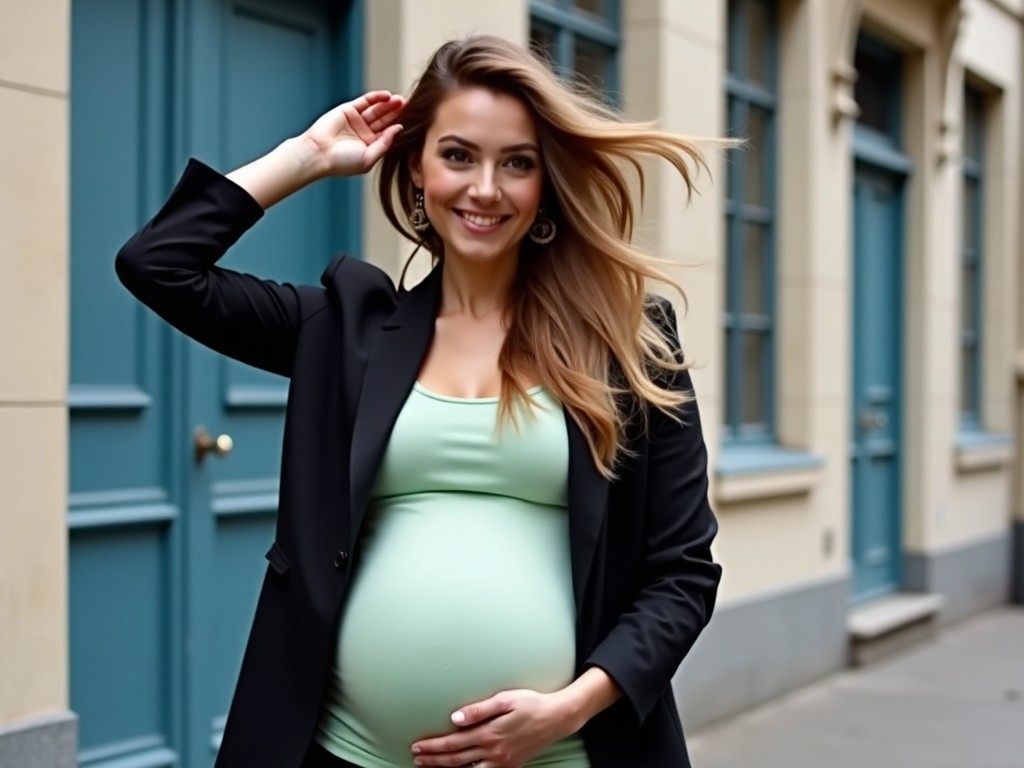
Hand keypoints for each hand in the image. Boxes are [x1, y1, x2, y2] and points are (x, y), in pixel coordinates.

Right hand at [301, 90, 404, 176]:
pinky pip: (365, 102)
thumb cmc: (342, 162)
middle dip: (397, 113)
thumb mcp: (369, 157)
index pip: (389, 134)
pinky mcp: (348, 110)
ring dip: (389, 105)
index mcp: (371, 146)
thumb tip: (398, 128)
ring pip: (377, 110)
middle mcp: (365, 133)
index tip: (415, 120)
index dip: (400, 126)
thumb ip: (385, 144)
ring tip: (401, 100)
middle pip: (385, 120)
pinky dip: (376, 97)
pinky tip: (388, 96)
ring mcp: (356, 121)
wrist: (318, 154)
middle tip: (411, 106)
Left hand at [410, 689, 577, 767]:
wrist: (557, 718)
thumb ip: (479, 709)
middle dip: (433, 760)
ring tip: (429, 766)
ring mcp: (502, 762)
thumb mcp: (505, 699)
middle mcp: (493, 752)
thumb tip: (455, 718)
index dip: (433, 746)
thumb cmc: (531, 703)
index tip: (417, 746)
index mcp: (489, 734)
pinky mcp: (510, 766)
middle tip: (416, 757)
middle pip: (456, 760)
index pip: (453, 743)